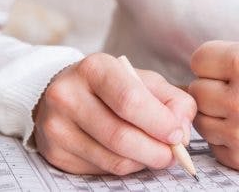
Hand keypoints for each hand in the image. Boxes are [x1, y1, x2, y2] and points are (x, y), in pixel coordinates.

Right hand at [34, 53, 195, 174]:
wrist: (69, 93)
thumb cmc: (114, 86)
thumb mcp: (146, 81)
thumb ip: (173, 100)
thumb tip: (182, 131)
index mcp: (95, 68)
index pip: (130, 100)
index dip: (159, 122)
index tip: (178, 135)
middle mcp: (68, 95)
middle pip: (120, 136)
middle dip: (156, 151)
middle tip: (173, 154)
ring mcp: (57, 126)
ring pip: (113, 159)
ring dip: (144, 161)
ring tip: (156, 152)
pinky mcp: (56, 152)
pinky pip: (103, 169)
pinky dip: (127, 166)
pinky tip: (132, 153)